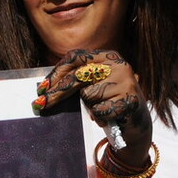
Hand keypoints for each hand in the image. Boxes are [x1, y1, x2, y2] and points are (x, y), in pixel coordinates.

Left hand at [33, 49, 152, 170]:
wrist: (137, 122)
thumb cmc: (109, 102)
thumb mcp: (95, 84)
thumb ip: (78, 80)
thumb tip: (45, 88)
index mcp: (107, 56)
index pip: (76, 57)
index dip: (57, 72)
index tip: (42, 88)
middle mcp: (117, 64)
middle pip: (78, 76)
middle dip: (57, 93)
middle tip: (40, 105)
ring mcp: (125, 81)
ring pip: (88, 96)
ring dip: (90, 108)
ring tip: (102, 109)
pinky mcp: (128, 99)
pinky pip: (99, 110)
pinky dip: (100, 118)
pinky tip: (110, 117)